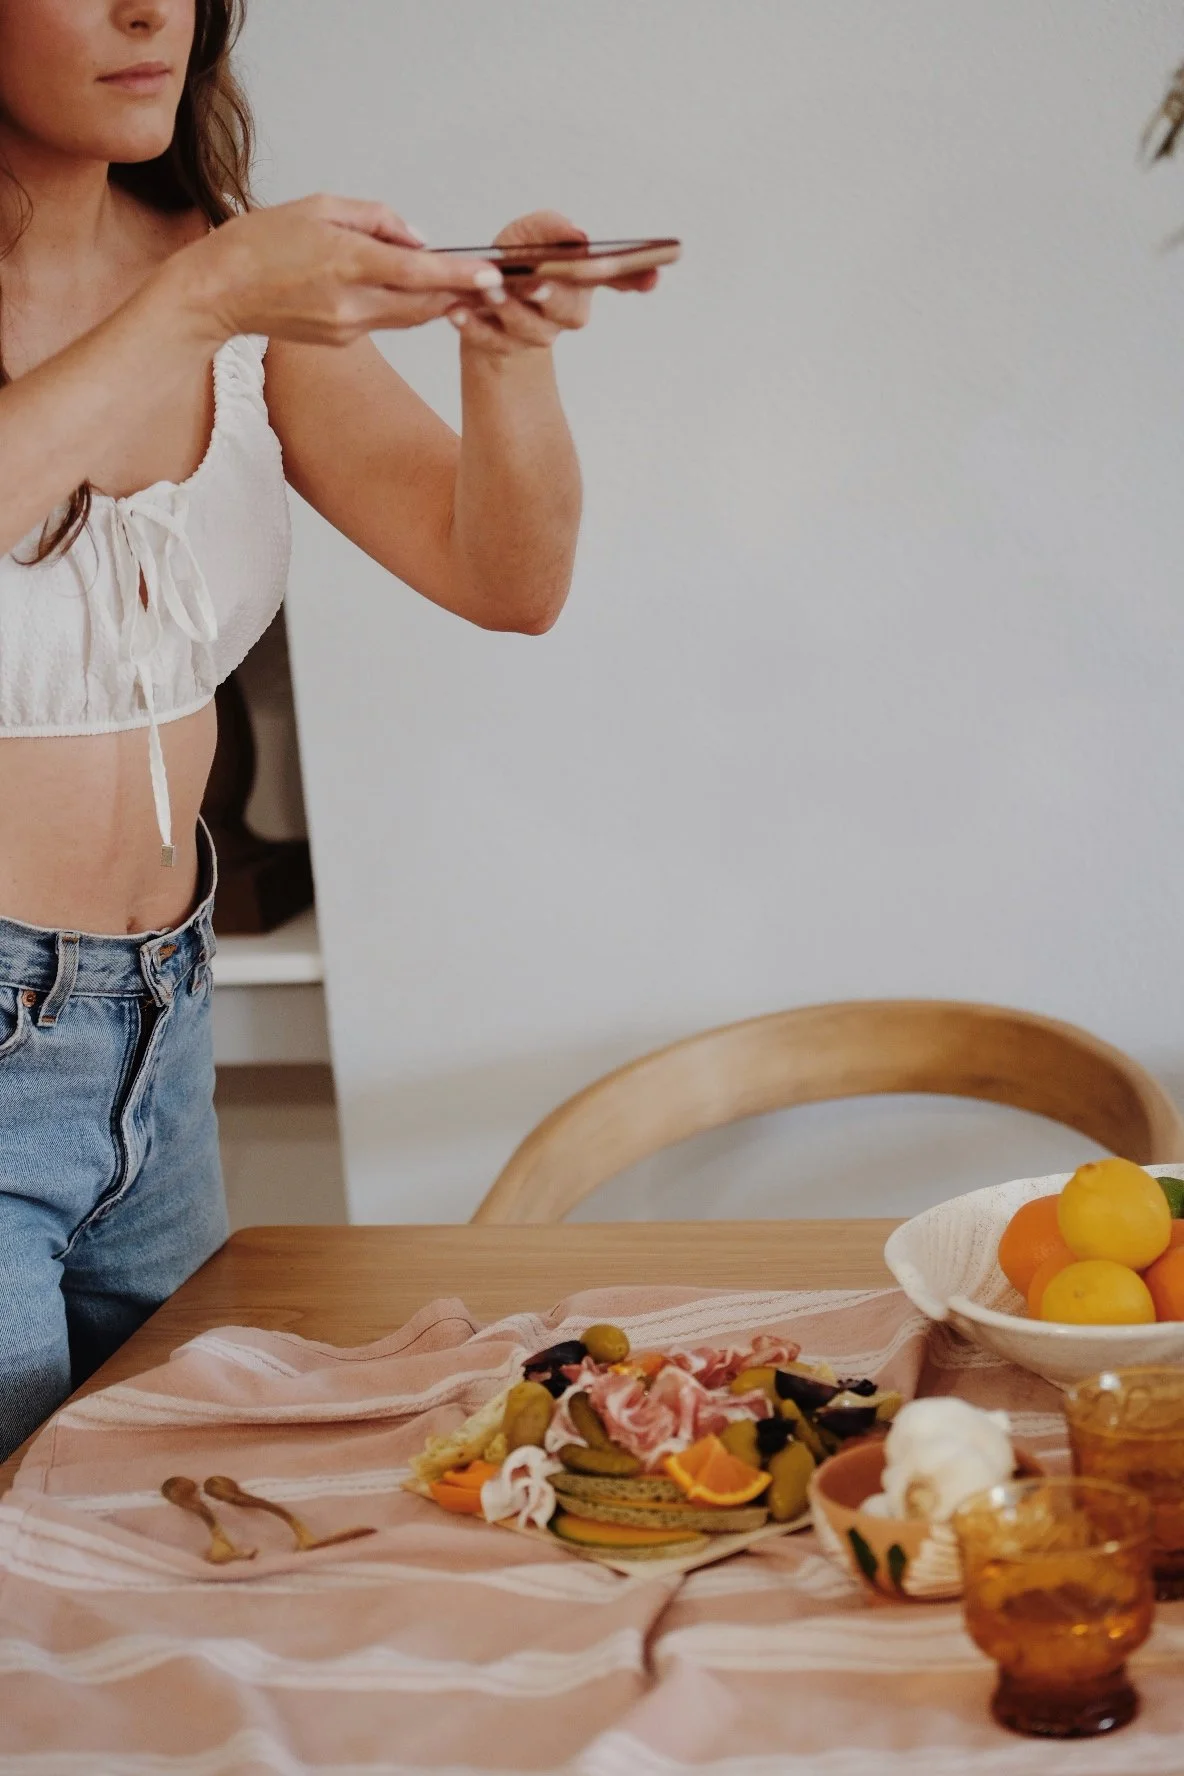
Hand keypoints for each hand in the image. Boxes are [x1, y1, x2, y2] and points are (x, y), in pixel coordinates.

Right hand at [163, 195, 503, 347]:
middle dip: (461, 293)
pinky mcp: (342, 341)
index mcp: (346, 262)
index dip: (459, 275)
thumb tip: (418, 239)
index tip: (492, 275)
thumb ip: (375, 218)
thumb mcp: (319, 206)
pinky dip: (402, 305)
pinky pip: (385, 322)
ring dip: (437, 301)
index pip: (417, 272)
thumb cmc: (259, 241)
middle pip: (424, 303)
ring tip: (464, 285)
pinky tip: (405, 290)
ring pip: (409, 316)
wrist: (218, 292)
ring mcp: (347, 328)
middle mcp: (351, 303)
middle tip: (493, 282)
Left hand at [447, 210, 658, 357]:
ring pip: (527, 327)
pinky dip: (473, 327)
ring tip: (488, 291)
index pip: (617, 279)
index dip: (635, 278)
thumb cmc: (513, 264)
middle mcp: (563, 313)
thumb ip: (551, 229)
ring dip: (508, 310)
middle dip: (552, 296)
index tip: (651, 276)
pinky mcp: (500, 347)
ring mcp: (533, 334)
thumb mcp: (528, 235)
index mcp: (579, 283)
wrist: (479, 303)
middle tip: (535, 283)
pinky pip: (489, 341)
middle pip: (567, 308)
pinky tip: (458, 312)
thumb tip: (579, 235)